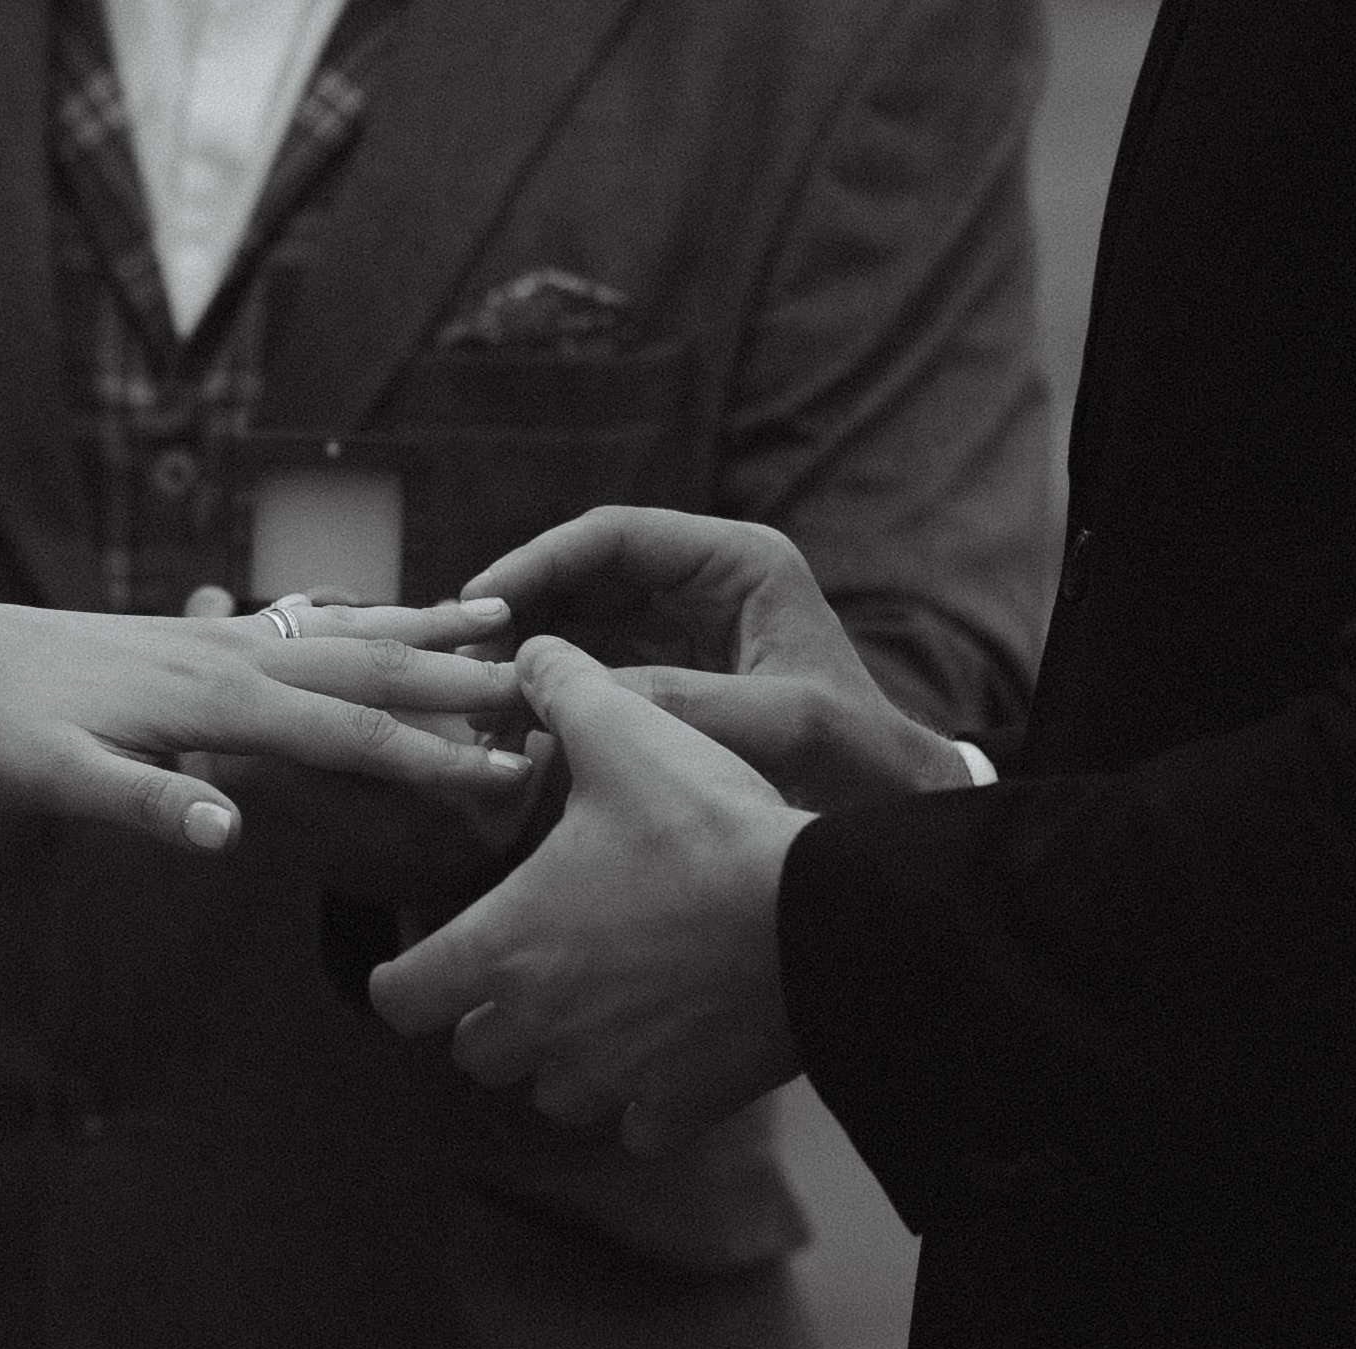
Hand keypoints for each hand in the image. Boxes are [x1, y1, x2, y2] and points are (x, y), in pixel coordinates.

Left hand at [0, 596, 530, 852]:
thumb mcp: (44, 781)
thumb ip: (143, 803)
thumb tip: (229, 832)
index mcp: (206, 701)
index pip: (346, 733)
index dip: (432, 757)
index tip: (512, 771)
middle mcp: (217, 655)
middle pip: (362, 666)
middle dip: (454, 677)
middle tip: (539, 676)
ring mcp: (199, 636)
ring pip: (332, 630)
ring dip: (412, 631)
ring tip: (483, 615)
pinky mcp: (174, 633)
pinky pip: (287, 622)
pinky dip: (344, 617)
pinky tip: (355, 615)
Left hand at [369, 636, 812, 1156]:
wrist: (820, 916)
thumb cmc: (707, 826)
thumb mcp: (626, 734)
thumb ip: (562, 690)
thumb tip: (526, 653)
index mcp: (504, 943)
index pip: (400, 999)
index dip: (406, 977)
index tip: (427, 958)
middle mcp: (540, 1026)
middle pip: (473, 1051)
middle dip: (487, 1017)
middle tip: (529, 968)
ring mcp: (608, 1075)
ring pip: (549, 1095)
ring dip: (561, 1059)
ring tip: (600, 1007)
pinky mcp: (677, 1108)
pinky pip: (632, 1128)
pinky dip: (639, 1100)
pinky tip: (666, 1052)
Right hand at [464, 507, 971, 809]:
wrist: (891, 806)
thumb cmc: (854, 757)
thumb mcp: (778, 724)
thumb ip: (683, 700)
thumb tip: (577, 689)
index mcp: (740, 563)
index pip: (616, 536)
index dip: (541, 560)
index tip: (484, 597)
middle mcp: (707, 583)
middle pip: (587, 571)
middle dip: (523, 604)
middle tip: (464, 646)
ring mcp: (687, 627)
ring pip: (582, 615)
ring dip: (530, 645)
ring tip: (476, 683)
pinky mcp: (673, 673)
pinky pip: (595, 662)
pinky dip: (552, 683)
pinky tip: (512, 714)